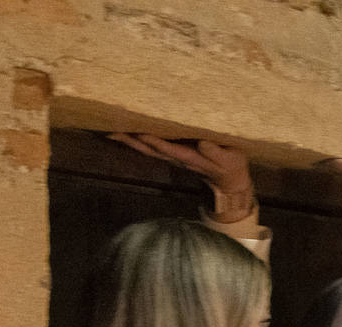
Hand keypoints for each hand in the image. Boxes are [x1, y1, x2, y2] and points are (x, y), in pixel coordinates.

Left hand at [109, 134, 254, 221]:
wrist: (228, 182)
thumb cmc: (232, 165)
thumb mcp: (230, 159)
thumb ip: (216, 152)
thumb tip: (201, 143)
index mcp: (191, 157)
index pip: (169, 149)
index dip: (154, 141)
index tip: (139, 131)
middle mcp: (177, 158)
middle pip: (150, 150)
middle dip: (131, 141)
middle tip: (111, 130)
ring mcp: (172, 158)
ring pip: (147, 151)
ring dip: (129, 142)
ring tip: (110, 130)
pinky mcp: (171, 156)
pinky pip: (150, 150)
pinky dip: (135, 143)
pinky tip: (124, 135)